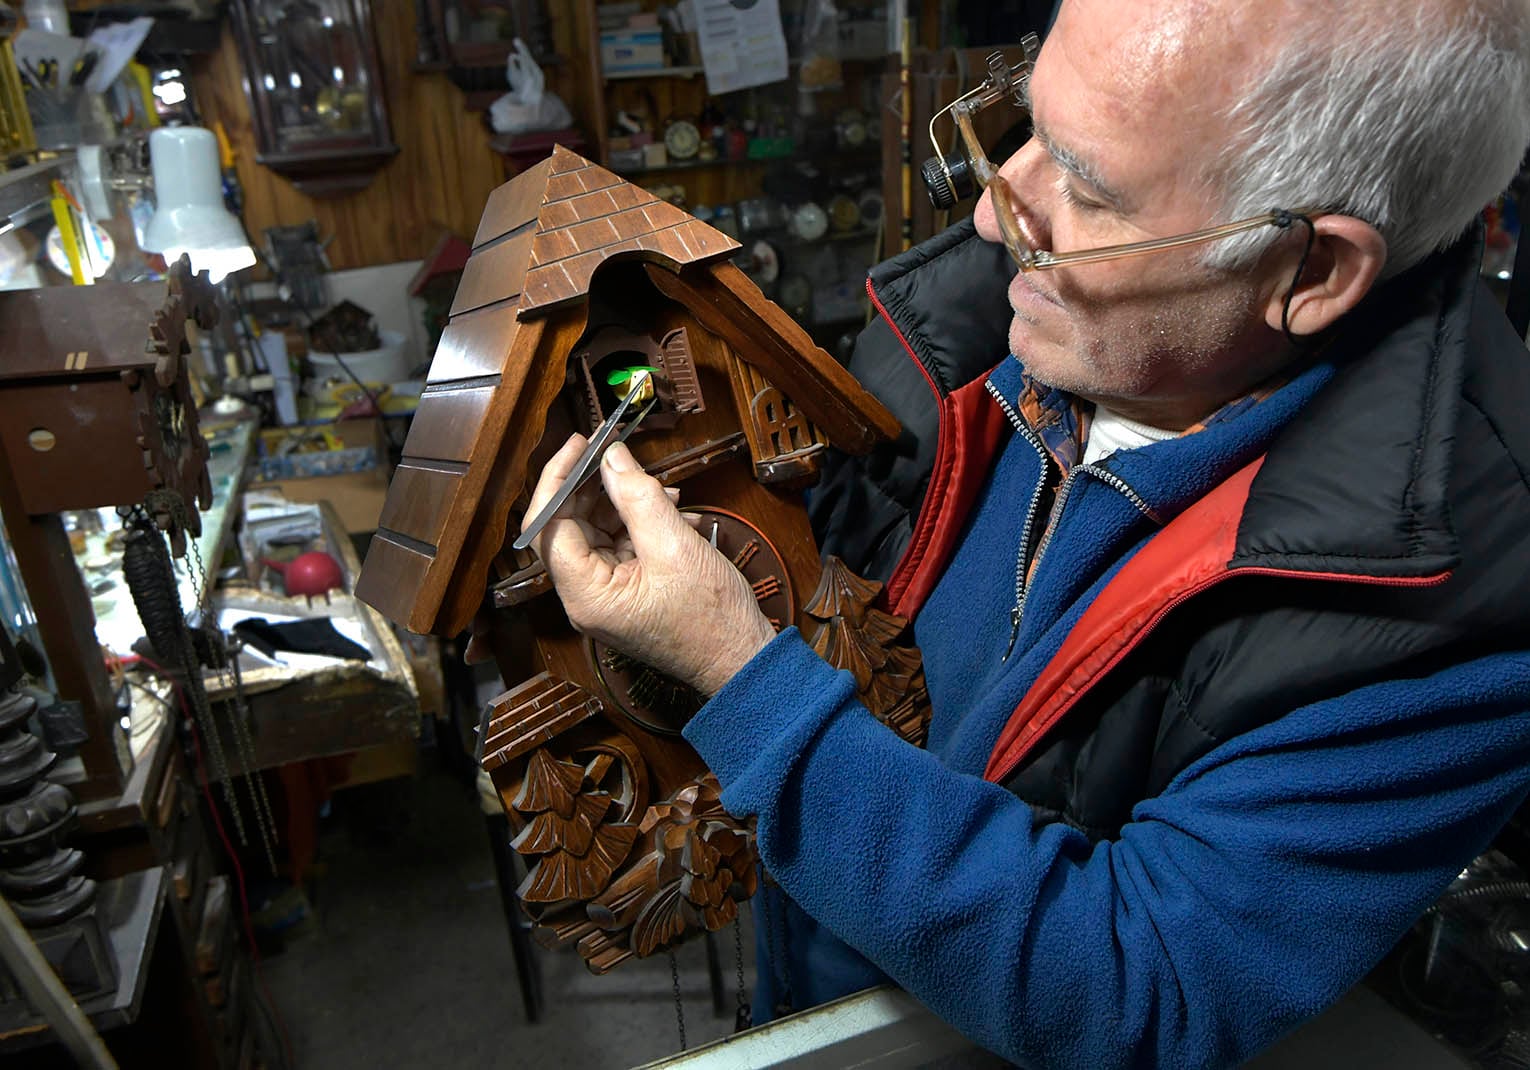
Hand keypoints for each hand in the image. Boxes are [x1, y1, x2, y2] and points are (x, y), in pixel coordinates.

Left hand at [523, 435, 777, 695]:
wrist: (742, 660)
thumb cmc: (711, 618)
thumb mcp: (674, 545)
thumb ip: (637, 497)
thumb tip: (611, 457)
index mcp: (585, 594)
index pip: (548, 525)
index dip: (560, 478)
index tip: (582, 443)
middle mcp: (587, 597)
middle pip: (573, 525)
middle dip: (599, 487)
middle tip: (621, 453)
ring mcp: (608, 597)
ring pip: (601, 532)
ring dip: (630, 504)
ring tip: (667, 492)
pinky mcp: (629, 594)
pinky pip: (625, 547)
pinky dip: (646, 524)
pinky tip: (678, 514)